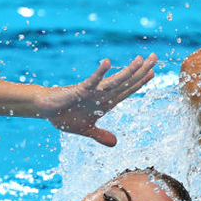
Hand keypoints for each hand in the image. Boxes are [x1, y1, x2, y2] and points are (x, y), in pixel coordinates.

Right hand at [41, 54, 156, 145]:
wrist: (46, 110)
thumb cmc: (65, 116)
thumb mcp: (87, 130)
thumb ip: (100, 135)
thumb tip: (115, 143)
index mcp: (106, 103)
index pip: (128, 91)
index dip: (141, 82)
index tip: (153, 71)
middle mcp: (103, 95)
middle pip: (127, 82)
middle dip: (141, 70)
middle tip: (154, 56)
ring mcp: (93, 92)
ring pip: (115, 81)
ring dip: (128, 72)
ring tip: (140, 60)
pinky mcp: (80, 91)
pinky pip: (92, 81)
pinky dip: (100, 73)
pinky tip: (107, 63)